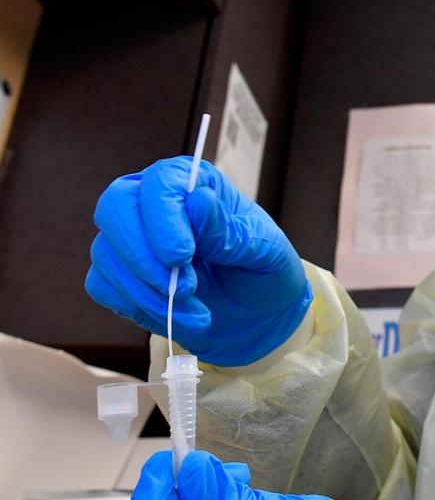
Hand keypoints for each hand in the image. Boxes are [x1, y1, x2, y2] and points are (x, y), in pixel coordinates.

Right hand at [86, 157, 311, 364]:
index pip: (159, 181)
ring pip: (108, 254)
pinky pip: (103, 286)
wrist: (256, 316)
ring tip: (198, 315)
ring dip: (150, 294)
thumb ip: (229, 230)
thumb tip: (197, 200)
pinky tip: (178, 318)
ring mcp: (130, 238)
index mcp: (192, 184)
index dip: (162, 217)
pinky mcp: (119, 275)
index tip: (182, 256)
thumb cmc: (263, 273)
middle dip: (144, 256)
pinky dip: (139, 308)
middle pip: (115, 207)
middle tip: (185, 288)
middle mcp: (152, 203)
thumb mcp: (265, 251)